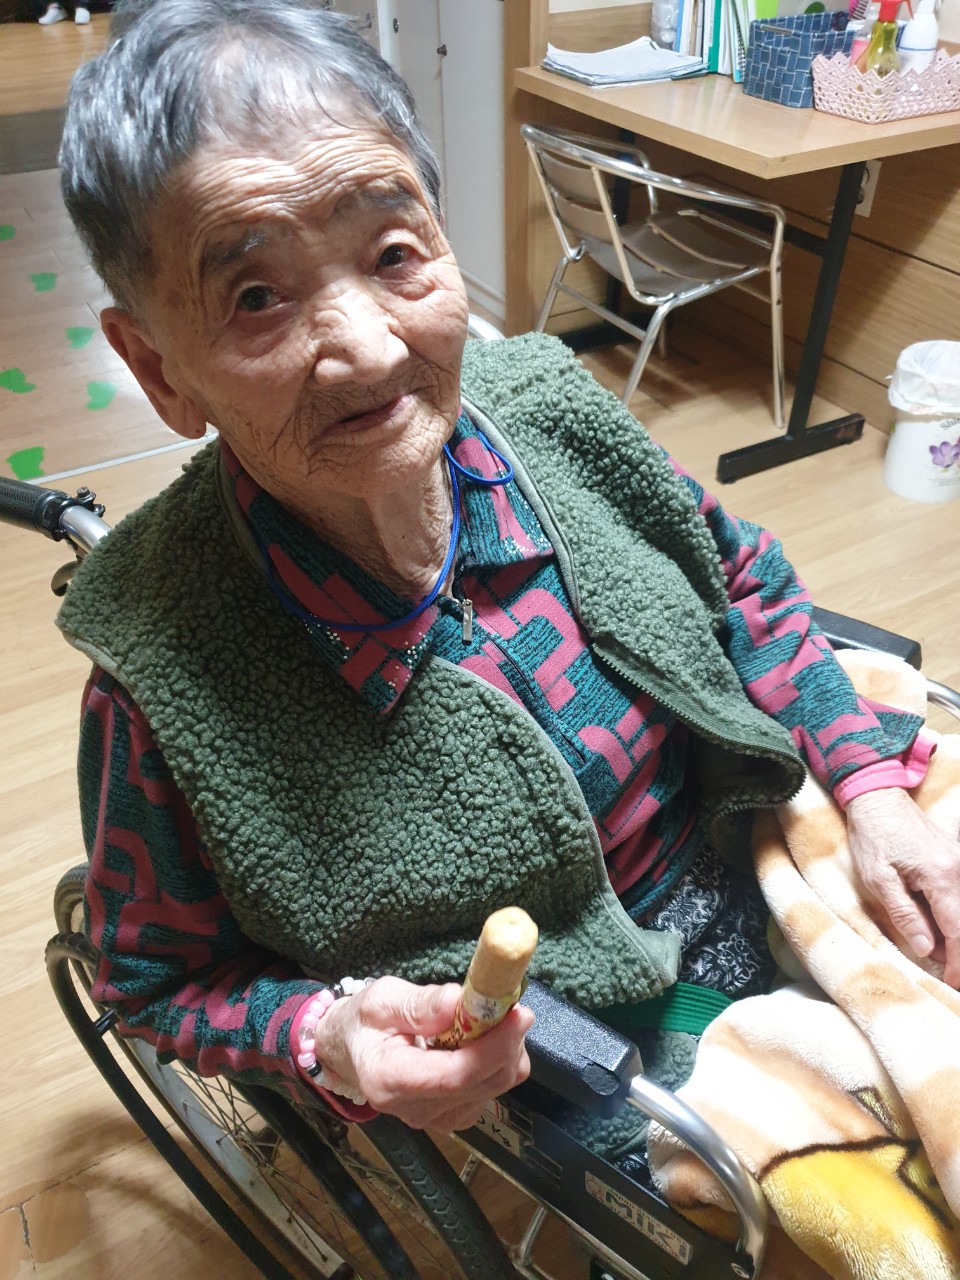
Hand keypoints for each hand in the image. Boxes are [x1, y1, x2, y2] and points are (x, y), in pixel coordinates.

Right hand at [313, 976, 532, 1129]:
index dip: (494, 1047)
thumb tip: (458, 1001)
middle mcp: (416, 1111)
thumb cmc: (364, 1023)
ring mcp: (437, 1119)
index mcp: (391, 1080)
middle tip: (511, 1004)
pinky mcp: (453, 1116)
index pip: (455, 1076)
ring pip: (494, 1088)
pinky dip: (499, 1061)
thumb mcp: (381, 999)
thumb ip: (419, 1003)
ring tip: (489, 1018)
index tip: (518, 1015)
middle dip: (507, 1042)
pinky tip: (483, 1039)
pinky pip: (492, 1091)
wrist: (352, 1051)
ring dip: (505, 1050)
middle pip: (483, 1083)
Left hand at [846, 787, 959, 985]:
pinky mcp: (954, 859)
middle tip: (946, 975)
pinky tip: (933, 927)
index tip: (953, 984)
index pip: (957, 931)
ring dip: (951, 934)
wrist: (878, 797)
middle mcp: (959, 869)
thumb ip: (904, 914)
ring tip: (936, 953)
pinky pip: (956, 895)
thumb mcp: (879, 878)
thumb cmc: (873, 835)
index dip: (957, 962)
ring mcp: (959, 863)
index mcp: (942, 876)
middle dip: (956, 952)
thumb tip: (926, 949)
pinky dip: (948, 915)